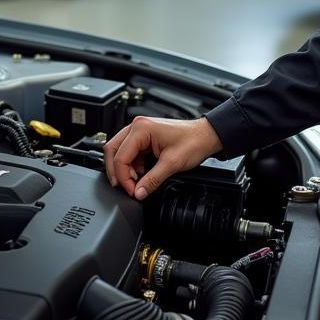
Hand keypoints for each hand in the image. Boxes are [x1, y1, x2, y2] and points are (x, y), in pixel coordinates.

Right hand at [104, 116, 221, 199]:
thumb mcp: (172, 164)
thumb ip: (152, 180)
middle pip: (113, 151)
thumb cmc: (193, 141)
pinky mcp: (144, 137)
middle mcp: (137, 126)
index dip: (123, 178)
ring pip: (119, 151)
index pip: (120, 156)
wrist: (206, 136)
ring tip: (135, 182)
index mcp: (141, 129)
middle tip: (126, 188)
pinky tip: (140, 175)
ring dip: (124, 169)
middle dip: (117, 172)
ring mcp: (140, 131)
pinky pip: (130, 152)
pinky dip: (131, 166)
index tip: (132, 191)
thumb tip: (138, 192)